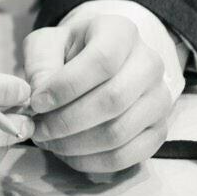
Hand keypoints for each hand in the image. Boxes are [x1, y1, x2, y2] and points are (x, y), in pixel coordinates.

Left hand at [23, 13, 183, 173]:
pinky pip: (129, 156)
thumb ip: (40, 64)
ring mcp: (160, 99)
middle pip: (113, 100)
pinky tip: (69, 155)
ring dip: (76, 144)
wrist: (100, 62)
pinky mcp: (159, 130)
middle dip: (67, 121)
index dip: (66, 87)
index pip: (101, 61)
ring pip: (120, 132)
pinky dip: (93, 162)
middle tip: (38, 129)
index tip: (36, 103)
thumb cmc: (70, 51)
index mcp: (121, 33)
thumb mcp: (47, 44)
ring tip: (49, 142)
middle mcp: (149, 63)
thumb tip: (41, 96)